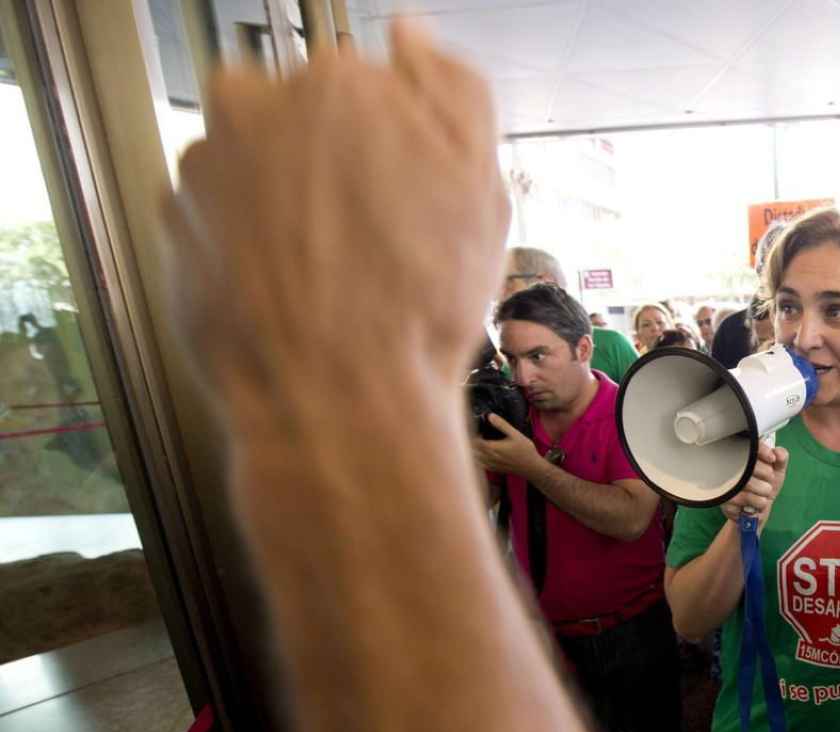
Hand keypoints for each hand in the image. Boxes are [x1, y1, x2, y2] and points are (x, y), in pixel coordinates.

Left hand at [164, 21, 508, 436]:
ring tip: (337, 270)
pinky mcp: (174, 223)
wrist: (338, 399)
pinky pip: (221, 215)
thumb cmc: (415, 303)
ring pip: (258, 163)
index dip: (394, 141)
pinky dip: (251, 241)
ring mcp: (205, 166)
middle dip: (333, 161)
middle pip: (302, 117)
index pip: (364, 86)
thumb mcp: (481, 187)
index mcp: (336, 83)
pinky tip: (296, 286)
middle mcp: (254, 108)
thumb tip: (413, 40)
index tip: (409, 188)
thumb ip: (454, 90)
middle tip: (376, 234)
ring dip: (289, 200)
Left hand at [473, 414, 545, 477]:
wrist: (531, 467)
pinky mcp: (494, 469)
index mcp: (493, 447)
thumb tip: (490, 416)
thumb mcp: (516, 434)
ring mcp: (491, 464)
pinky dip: (477, 459)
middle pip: (473, 449)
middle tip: (471, 433)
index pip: (475, 440)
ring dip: (472, 450)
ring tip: (473, 442)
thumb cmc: (525, 450)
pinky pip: (480, 465)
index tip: (472, 427)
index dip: (471, 433)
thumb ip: (502, 425)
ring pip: (475, 457)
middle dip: (470, 441)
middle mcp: (490, 457)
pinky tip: (479, 454)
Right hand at [719, 443, 787, 527]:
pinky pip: (747, 499)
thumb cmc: (765, 486)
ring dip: (764, 491)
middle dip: (767, 475)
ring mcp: (727, 482)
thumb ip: (782, 458)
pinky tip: (755, 503)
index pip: (749, 447)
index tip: (772, 459)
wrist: (757, 510)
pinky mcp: (725, 498)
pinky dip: (758, 503)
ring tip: (763, 493)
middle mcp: (731, 467)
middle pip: (751, 465)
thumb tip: (778, 453)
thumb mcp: (777, 470)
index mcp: (744, 456)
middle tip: (768, 480)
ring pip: (749, 483)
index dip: (762, 451)